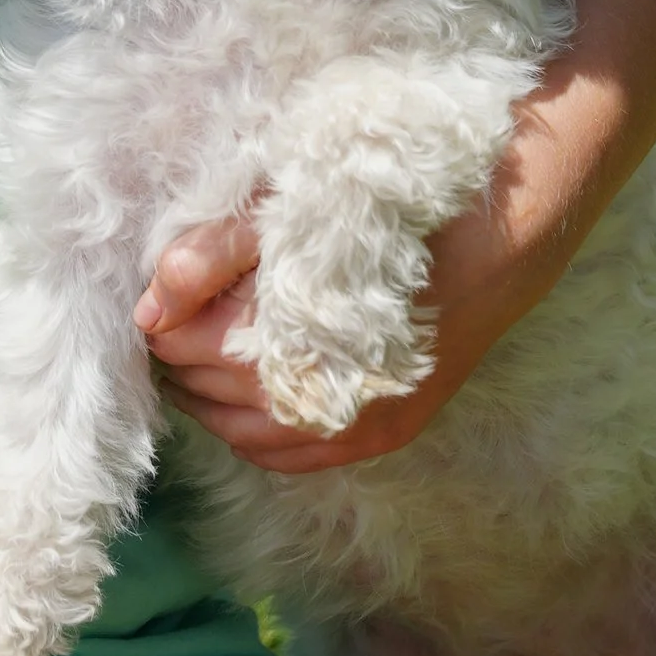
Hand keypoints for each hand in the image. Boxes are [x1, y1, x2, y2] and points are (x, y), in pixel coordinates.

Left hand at [135, 210, 506, 475]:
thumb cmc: (394, 199)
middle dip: (183, 353)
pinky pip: (296, 455)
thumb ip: (213, 255)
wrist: (506, 218)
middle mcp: (322, 397)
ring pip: (244, 433)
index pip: (182, 346)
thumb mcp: (292, 208)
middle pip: (207, 390)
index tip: (165, 284)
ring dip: (215, 395)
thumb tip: (149, 307)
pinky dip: (260, 431)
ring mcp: (357, 423)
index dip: (163, 314)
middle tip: (181, 309)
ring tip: (207, 345)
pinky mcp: (385, 432)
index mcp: (288, 336)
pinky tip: (251, 394)